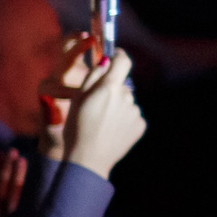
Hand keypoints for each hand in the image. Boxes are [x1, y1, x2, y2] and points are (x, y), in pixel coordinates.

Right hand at [40, 42, 144, 180]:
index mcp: (109, 87)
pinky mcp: (140, 126)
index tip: (113, 59)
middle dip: (110, 90)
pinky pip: (132, 116)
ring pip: (126, 102)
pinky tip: (110, 130)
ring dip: (116, 106)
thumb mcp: (77, 98)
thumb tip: (106, 62)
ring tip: (101, 122)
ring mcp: (135, 112)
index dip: (118, 56)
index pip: (123, 61)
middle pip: (121, 85)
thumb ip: (93, 76)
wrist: (88, 160)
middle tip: (95, 106)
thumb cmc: (77, 128)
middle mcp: (127, 97)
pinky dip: (123, 120)